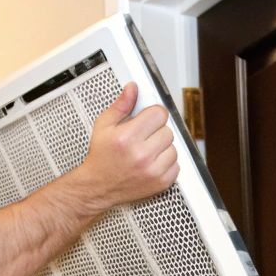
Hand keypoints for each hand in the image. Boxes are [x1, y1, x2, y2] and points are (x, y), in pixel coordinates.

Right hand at [67, 83, 178, 209]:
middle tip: (143, 138)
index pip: (159, 114)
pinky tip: (152, 163)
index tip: (148, 119)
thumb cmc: (101, 157)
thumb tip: (132, 89)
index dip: (153, 114)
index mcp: (127, 137)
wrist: (98, 186)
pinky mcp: (161, 183)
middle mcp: (141, 155)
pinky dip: (167, 163)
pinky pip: (176, 165)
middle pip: (168, 130)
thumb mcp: (104, 126)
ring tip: (147, 151)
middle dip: (156, 132)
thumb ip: (121, 106)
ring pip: (174, 148)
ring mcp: (153, 171)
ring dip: (163, 148)